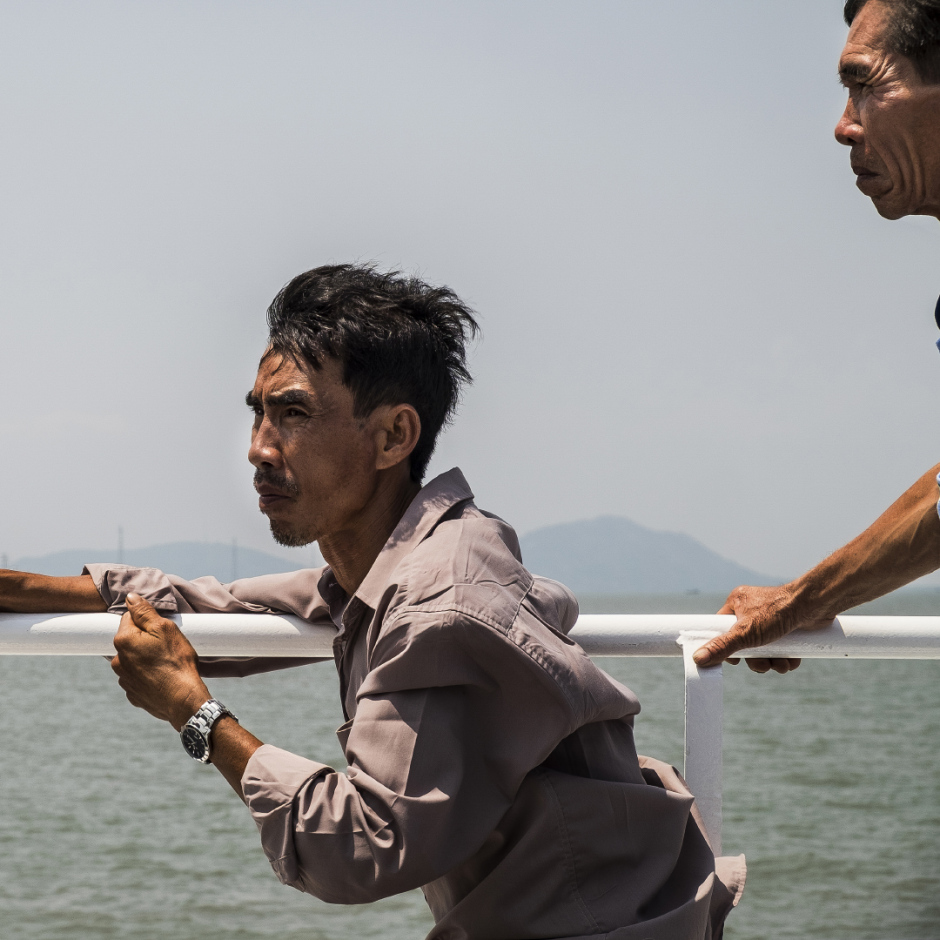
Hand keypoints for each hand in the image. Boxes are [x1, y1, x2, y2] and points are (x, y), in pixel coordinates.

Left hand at [110, 593, 210, 729]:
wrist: (183, 699)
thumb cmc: (176, 661)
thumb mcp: (165, 628)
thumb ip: (144, 612)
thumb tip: (129, 597)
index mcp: (123, 640)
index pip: (129, 618)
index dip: (148, 621)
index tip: (161, 629)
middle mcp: (117, 660)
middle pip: (131, 639)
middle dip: (145, 640)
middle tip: (166, 646)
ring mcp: (124, 679)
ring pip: (134, 659)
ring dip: (146, 658)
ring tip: (166, 663)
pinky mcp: (132, 694)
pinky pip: (138, 678)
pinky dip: (148, 675)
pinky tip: (163, 677)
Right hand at [692, 583, 832, 673]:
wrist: (816, 604)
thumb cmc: (778, 611)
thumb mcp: (745, 633)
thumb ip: (722, 647)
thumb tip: (697, 659)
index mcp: (737, 603)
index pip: (721, 628)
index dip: (727, 647)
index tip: (735, 661)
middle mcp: (752, 609)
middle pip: (745, 643)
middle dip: (756, 659)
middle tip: (763, 666)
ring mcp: (771, 618)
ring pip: (764, 648)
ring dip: (773, 661)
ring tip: (781, 665)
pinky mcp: (788, 627)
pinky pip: (780, 647)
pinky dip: (785, 657)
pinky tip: (792, 660)